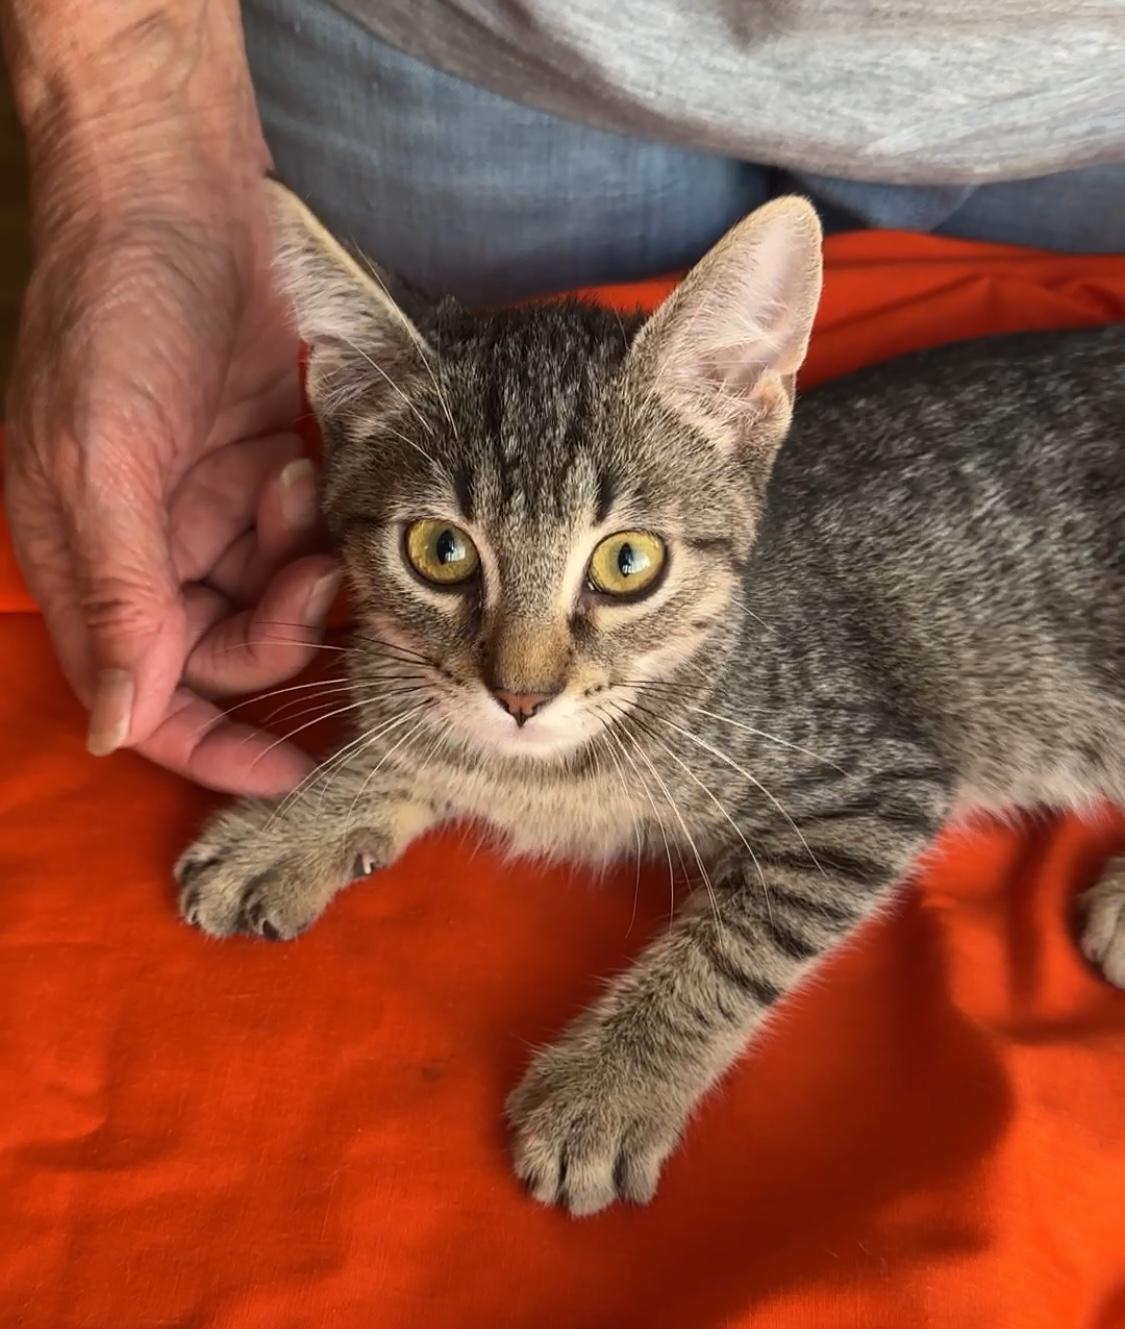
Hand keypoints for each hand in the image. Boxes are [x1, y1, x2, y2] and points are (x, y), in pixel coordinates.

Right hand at [4, 54, 336, 794]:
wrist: (170, 189)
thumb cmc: (114, 314)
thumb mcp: (98, 462)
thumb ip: (114, 596)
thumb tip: (116, 724)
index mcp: (91, 560)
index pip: (152, 695)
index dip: (215, 748)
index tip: (294, 774)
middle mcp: (152, 547)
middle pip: (229, 652)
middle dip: (280, 632)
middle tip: (319, 577)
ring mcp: (213, 509)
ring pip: (278, 596)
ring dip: (307, 574)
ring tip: (311, 503)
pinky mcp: (266, 466)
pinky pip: (308, 537)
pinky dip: (323, 526)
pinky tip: (318, 476)